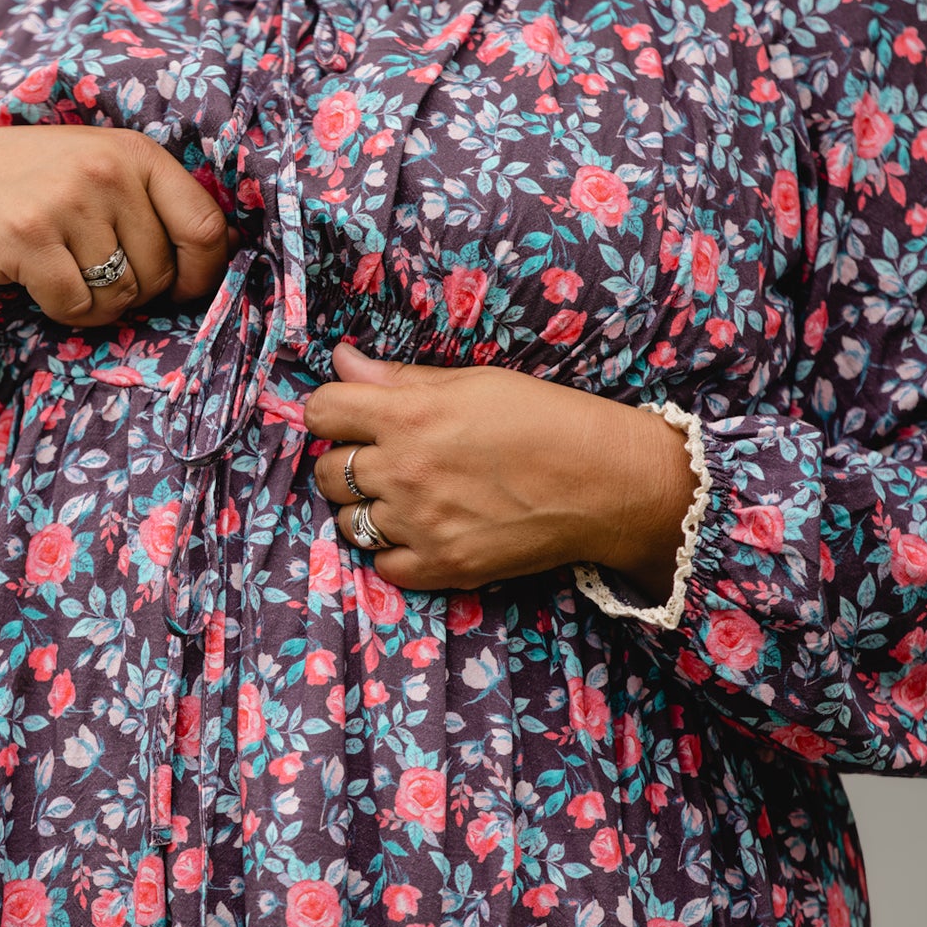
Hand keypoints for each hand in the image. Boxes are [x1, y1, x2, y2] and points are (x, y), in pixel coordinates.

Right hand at [0, 124, 230, 325]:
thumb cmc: (31, 185)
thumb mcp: (101, 172)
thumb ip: (158, 204)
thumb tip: (229, 248)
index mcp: (135, 153)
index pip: (204, 226)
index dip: (203, 272)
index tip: (183, 288)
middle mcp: (106, 171)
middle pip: (161, 273)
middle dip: (135, 291)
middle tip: (93, 271)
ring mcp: (67, 203)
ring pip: (121, 296)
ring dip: (97, 304)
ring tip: (65, 273)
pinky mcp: (30, 238)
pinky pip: (78, 307)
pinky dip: (64, 312)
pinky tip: (41, 285)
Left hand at [301, 342, 697, 595]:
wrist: (605, 481)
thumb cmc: (544, 419)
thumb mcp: (472, 383)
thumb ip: (400, 379)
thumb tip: (342, 361)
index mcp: (409, 416)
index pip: (322, 411)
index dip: (331, 412)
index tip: (349, 417)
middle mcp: (405, 471)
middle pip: (327, 471)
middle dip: (346, 461)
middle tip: (383, 459)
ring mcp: (420, 524)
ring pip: (348, 521)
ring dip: (366, 508)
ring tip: (405, 496)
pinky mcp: (442, 566)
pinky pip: (383, 564)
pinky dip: (394, 550)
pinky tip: (423, 530)